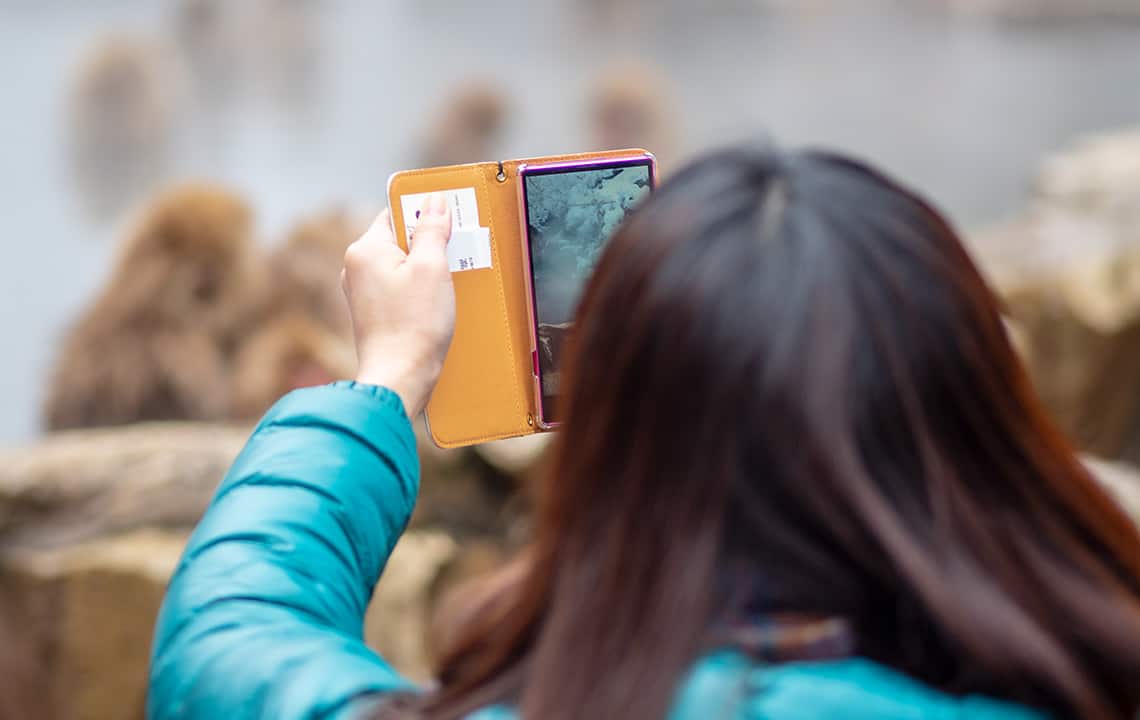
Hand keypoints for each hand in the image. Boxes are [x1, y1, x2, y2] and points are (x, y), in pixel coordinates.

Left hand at [342, 194, 454, 416]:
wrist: (399, 379)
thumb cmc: (414, 326)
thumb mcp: (432, 268)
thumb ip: (432, 229)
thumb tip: (435, 200)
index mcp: (365, 249)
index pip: (397, 213)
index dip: (425, 214)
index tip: (449, 220)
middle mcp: (357, 268)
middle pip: (400, 239)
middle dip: (430, 245)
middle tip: (455, 255)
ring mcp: (363, 293)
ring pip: (402, 265)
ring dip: (428, 270)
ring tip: (448, 285)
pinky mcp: (374, 314)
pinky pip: (400, 288)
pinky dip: (420, 291)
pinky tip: (438, 305)